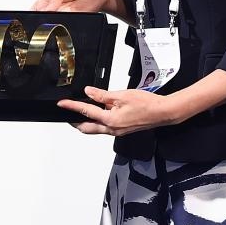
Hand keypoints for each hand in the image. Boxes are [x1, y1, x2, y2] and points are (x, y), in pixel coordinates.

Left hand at [57, 86, 182, 135]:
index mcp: (110, 120)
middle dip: (75, 121)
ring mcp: (117, 131)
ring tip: (80, 111)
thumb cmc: (147, 104)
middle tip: (67, 113)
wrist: (163, 112)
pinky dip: (98, 121)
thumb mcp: (121, 95)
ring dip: (86, 122)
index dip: (72, 107)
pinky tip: (99, 111)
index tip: (62, 105)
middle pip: (87, 128)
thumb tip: (89, 92)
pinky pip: (105, 127)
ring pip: (95, 129)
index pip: (86, 112)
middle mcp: (112, 129)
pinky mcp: (122, 130)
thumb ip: (102, 95)